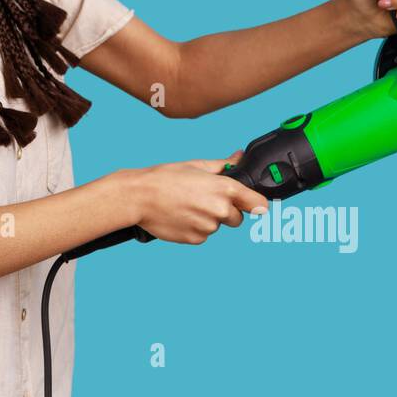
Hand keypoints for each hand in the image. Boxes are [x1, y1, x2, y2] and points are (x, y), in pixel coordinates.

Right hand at [127, 149, 265, 244]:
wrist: (139, 197)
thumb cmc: (164, 178)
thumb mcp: (195, 165)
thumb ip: (223, 164)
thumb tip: (238, 157)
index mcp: (224, 188)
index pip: (258, 203)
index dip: (256, 203)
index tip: (255, 205)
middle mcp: (220, 210)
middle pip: (237, 218)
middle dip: (225, 211)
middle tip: (203, 199)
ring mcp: (208, 227)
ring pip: (217, 226)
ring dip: (207, 219)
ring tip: (186, 205)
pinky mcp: (196, 239)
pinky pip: (203, 235)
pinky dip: (195, 228)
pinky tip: (180, 216)